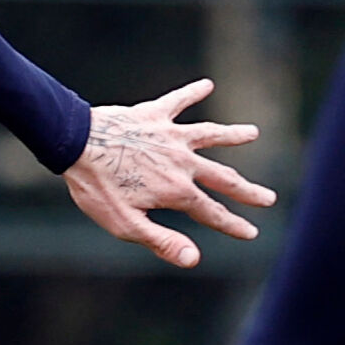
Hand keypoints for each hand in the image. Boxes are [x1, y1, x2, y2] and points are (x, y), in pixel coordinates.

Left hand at [64, 79, 274, 268]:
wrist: (75, 144)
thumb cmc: (96, 187)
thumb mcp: (125, 223)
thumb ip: (161, 240)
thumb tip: (194, 260)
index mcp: (176, 191)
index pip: (212, 213)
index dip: (233, 225)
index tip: (252, 233)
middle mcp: (182, 162)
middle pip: (223, 177)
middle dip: (247, 191)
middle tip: (270, 198)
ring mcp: (170, 136)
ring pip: (210, 135)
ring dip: (232, 136)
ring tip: (253, 133)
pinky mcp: (153, 115)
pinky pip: (177, 102)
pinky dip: (192, 92)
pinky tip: (207, 84)